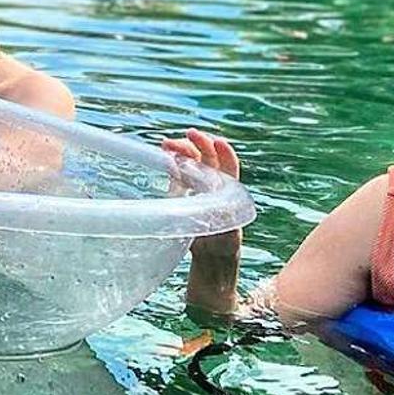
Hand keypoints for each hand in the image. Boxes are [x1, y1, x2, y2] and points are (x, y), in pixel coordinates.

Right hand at [162, 129, 241, 262]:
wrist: (210, 259)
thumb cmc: (223, 247)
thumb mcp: (228, 235)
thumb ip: (224, 221)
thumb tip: (219, 209)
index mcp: (230, 189)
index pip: (229, 165)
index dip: (225, 153)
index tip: (217, 142)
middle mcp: (215, 183)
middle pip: (208, 158)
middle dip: (198, 144)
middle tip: (185, 135)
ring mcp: (198, 186)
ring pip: (192, 162)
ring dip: (182, 150)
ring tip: (166, 144)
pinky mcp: (183, 192)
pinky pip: (178, 172)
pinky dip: (172, 162)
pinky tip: (164, 156)